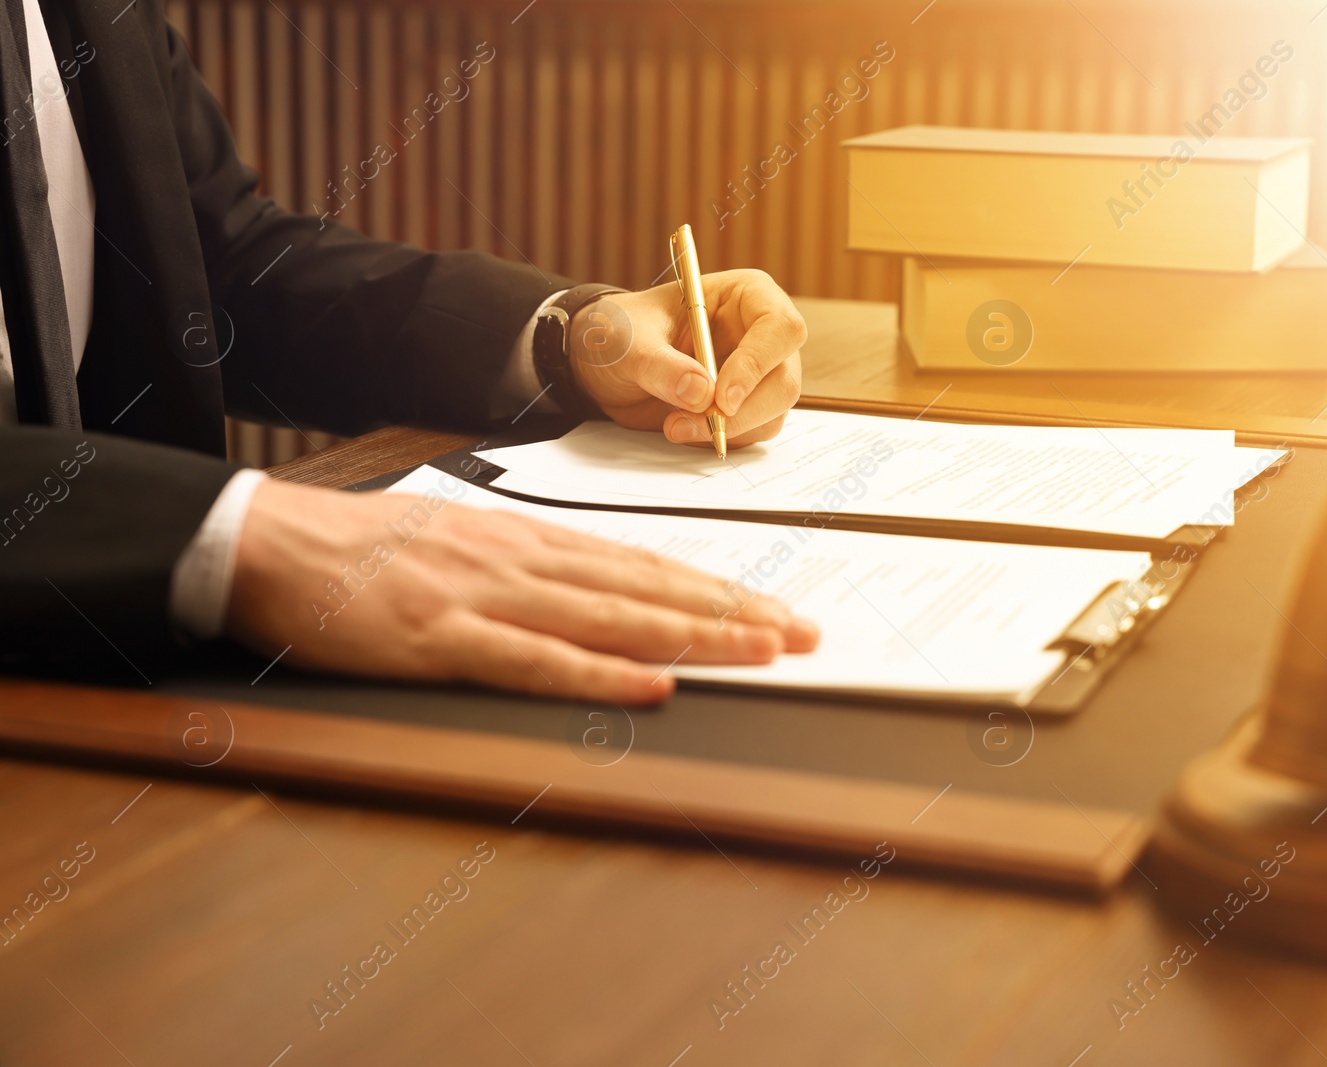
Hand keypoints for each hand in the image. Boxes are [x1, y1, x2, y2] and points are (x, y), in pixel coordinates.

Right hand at [227, 478, 818, 704]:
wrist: (271, 543)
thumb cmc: (368, 549)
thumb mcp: (463, 541)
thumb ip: (531, 566)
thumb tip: (600, 589)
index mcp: (531, 542)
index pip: (645, 567)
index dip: (716, 589)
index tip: (774, 608)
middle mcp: (525, 563)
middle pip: (649, 590)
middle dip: (733, 613)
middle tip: (803, 633)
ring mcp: (488, 598)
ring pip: (613, 619)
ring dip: (694, 636)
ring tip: (761, 651)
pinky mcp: (443, 639)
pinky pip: (536, 660)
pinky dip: (599, 676)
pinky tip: (651, 685)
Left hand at [569, 269, 805, 448]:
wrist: (607, 364)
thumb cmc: (622, 332)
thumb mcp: (628, 341)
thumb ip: (661, 365)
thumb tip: (702, 393)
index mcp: (746, 296)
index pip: (780, 327)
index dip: (757, 364)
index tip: (721, 397)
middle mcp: (761, 335)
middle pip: (784, 380)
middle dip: (743, 411)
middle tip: (694, 422)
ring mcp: (759, 373)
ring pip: (772, 412)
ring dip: (727, 429)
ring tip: (674, 425)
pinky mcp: (747, 406)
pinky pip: (752, 432)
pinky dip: (721, 438)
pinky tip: (684, 428)